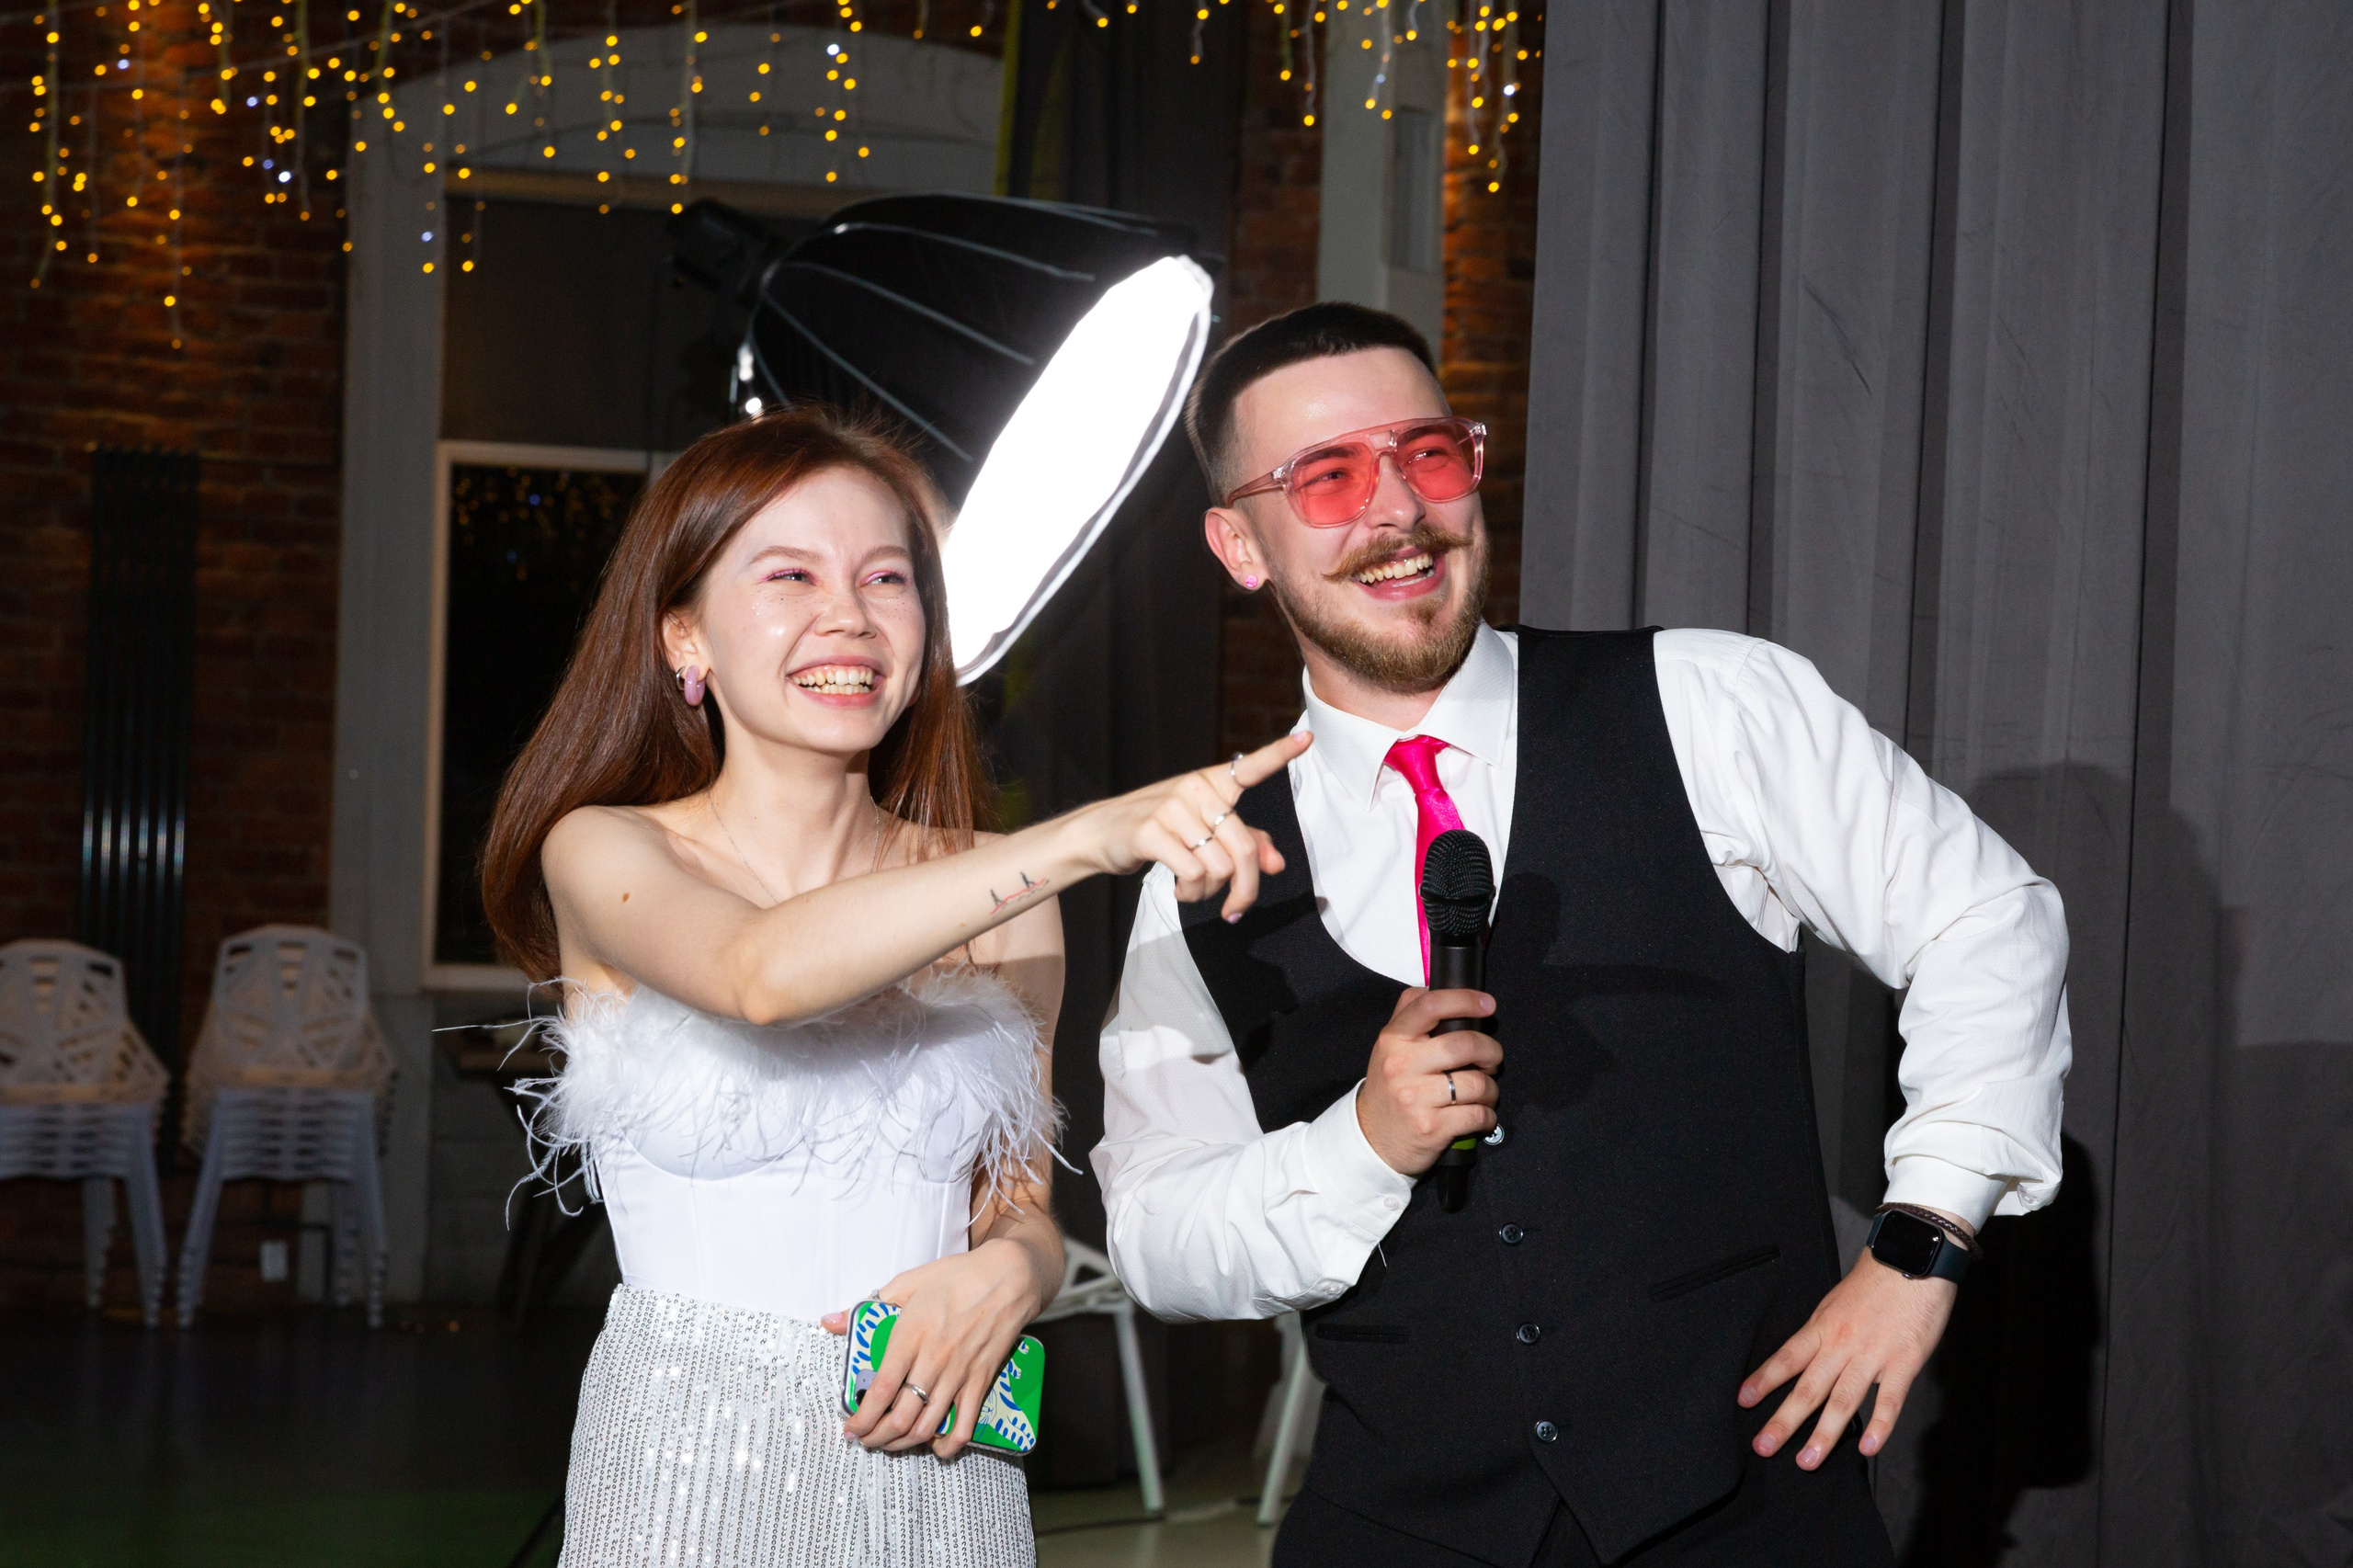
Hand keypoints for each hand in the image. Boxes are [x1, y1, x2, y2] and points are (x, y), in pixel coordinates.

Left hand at [826, 1238, 1045, 1458]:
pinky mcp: (981, 1381)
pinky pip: (964, 1425)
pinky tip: (935, 1446)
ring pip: (928, 1426)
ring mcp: (959, 1374)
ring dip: (904, 1443)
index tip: (850, 1429)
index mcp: (911, 1335)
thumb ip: (869, 1305)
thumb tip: (829, 1321)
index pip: (880, 1389)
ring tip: (891, 1443)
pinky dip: (948, 1445)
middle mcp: (933, 1360)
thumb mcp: (908, 1282)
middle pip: (900, 1416)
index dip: (862, 1418)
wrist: (1008, 1277)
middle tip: (866, 1440)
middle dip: (877, 1437)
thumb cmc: (957, 1276)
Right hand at [1075, 732, 1310, 920]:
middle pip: (1244, 848)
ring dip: (1210, 893)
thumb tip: (1277, 864)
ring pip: (1219, 867)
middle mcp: (1195, 789)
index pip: (1251, 766)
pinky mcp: (1150, 831)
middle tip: (1236, 909)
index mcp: (1212, 783)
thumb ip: (1246, 843)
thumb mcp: (1205, 832)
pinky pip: (1192, 873)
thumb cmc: (1161, 831)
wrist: (1101, 833)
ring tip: (1194, 890)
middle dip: (1245, 889)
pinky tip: (1180, 890)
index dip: (1280, 754)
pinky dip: (1191, 893)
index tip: (1307, 738)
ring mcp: (1171, 808)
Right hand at [1356, 986, 1501, 1174]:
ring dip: (1491, 1088)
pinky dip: (1488, 1115)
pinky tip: (1481, 1115)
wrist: (1372, 1139)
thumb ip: (1411, 1017)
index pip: (1430, 1005)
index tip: (1487, 1004)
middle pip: (1463, 1044)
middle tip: (1492, 1059)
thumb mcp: (1389, 1048)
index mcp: (1393, 1039)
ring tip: (1485, 1092)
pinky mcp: (1430, 1127)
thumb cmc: (1390, 1088)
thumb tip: (1443, 989)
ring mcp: (1415, 1098)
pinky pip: (1477, 1114)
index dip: (1464, 999)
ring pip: (1477, 1083)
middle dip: (1490, 1051)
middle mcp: (1400, 1065)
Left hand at [1738, 1246, 1958, 1467]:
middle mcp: (1841, 1344)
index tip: (1743, 1401)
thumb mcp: (1836, 1301)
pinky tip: (1866, 1448)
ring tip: (1807, 1460)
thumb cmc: (1875, 1279)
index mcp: (1822, 1327)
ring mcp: (1871, 1355)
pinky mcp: (1903, 1363)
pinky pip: (1889, 1401)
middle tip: (1763, 1446)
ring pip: (1842, 1401)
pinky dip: (1879, 1426)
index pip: (1786, 1358)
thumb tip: (1806, 1355)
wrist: (1913, 1258)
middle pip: (1807, 1388)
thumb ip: (1823, 1331)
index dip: (1763, 1380)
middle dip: (1783, 1421)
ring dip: (1823, 1434)